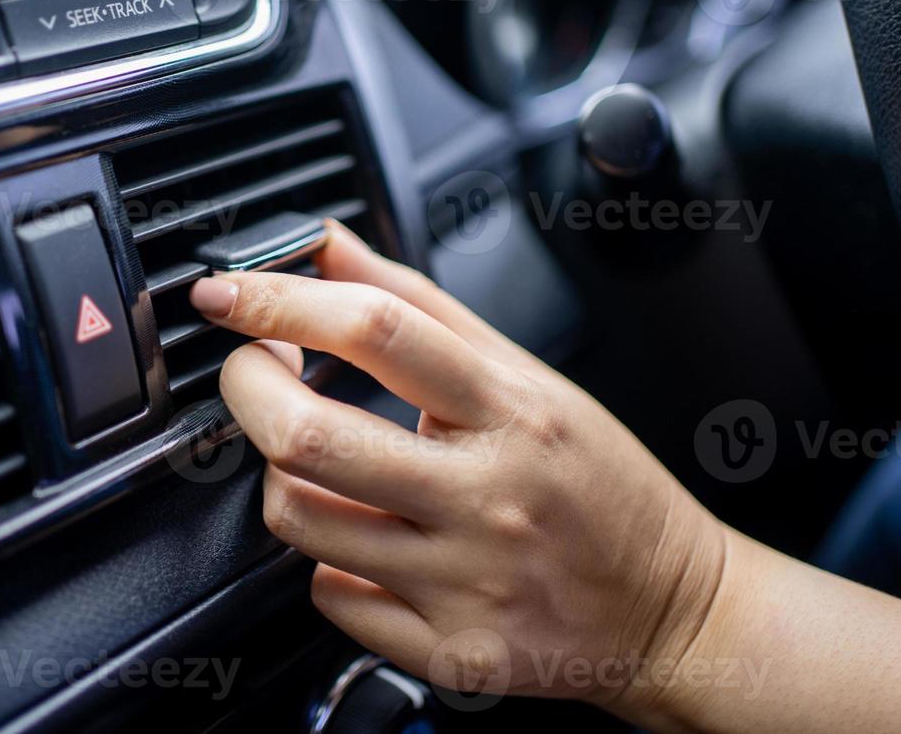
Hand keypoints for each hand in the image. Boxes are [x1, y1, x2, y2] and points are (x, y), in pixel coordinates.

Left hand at [189, 222, 728, 718]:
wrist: (672, 610)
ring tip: (313, 459)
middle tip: (250, 373)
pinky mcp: (450, 653)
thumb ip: (422, 306)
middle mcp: (487, 496)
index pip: (377, 332)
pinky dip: (327, 561)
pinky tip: (362, 541)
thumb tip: (328, 246)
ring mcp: (466, 583)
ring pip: (301, 519)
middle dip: (246, 390)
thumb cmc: (599, 483)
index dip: (280, 301)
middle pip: (309, 436)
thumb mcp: (530, 374)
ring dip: (279, 475)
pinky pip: (332, 596)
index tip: (229, 294)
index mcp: (512, 410)